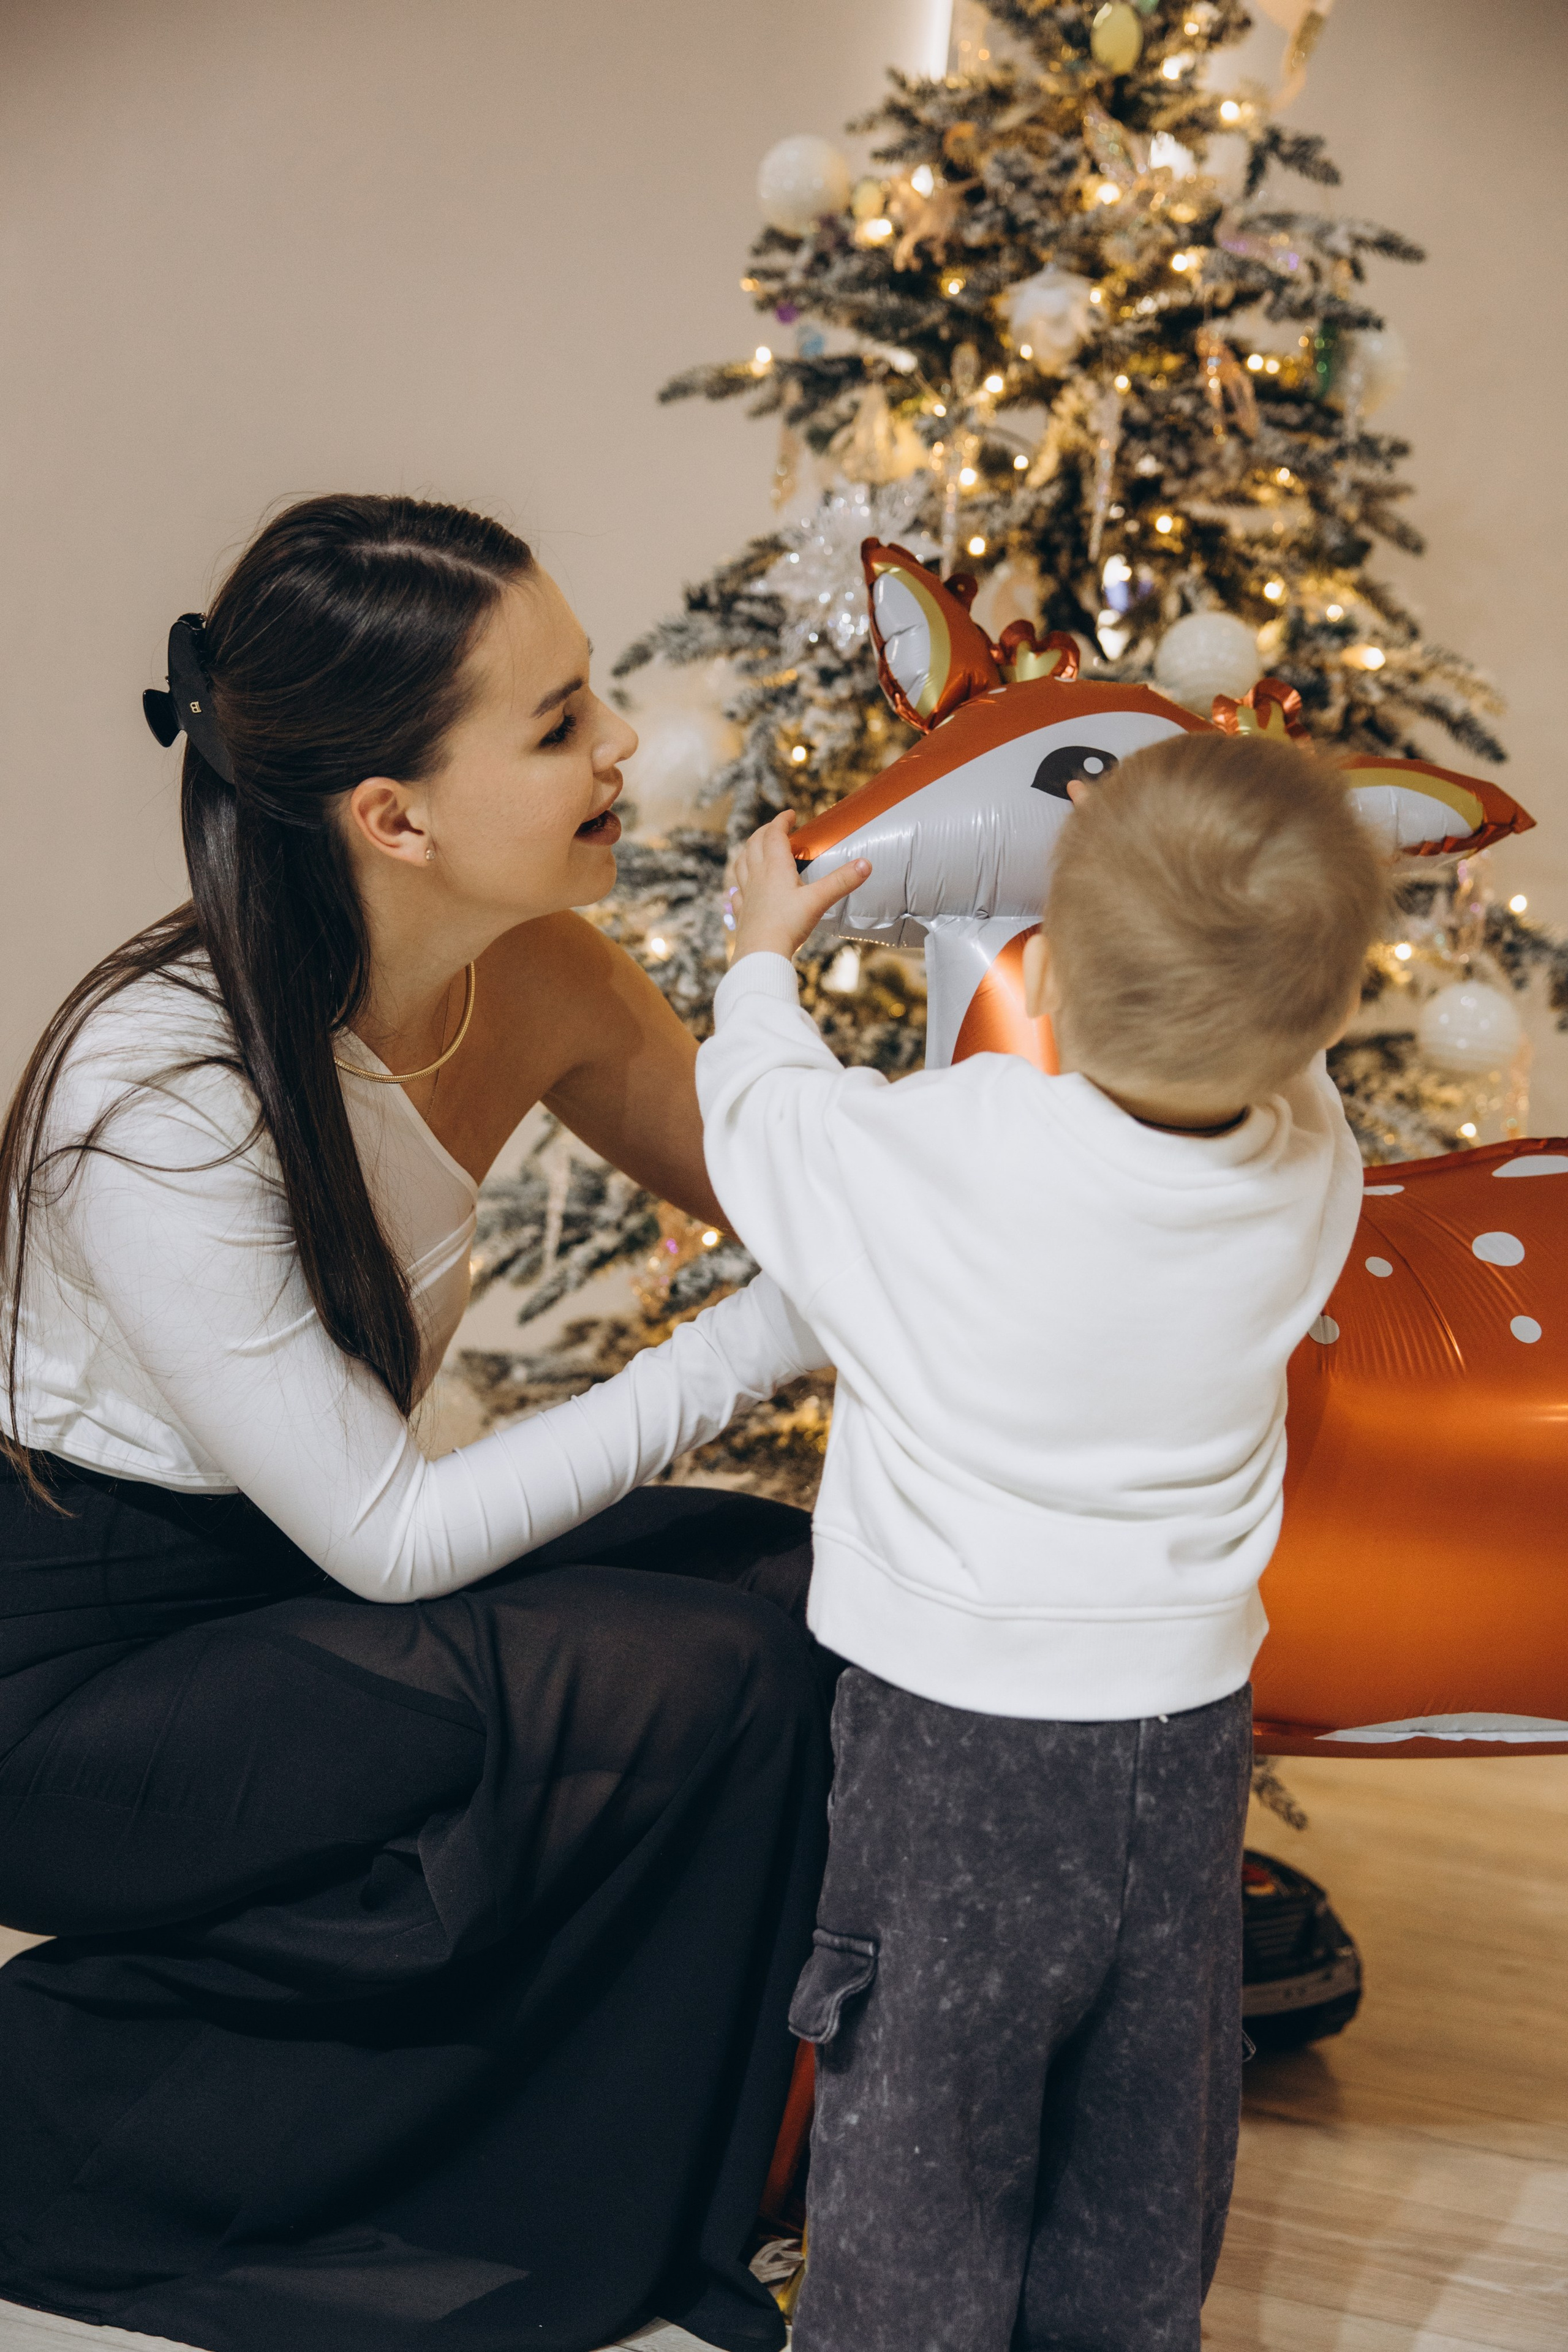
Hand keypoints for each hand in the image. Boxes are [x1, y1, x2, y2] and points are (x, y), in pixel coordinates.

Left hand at [726, 811, 869, 963]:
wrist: (761, 953)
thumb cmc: (788, 925)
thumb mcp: (819, 900)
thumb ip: (842, 881)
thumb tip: (866, 864)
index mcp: (775, 867)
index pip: (774, 834)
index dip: (781, 821)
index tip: (790, 814)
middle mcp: (757, 876)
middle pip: (754, 844)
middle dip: (764, 832)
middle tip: (775, 828)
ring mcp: (746, 894)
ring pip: (741, 864)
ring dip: (748, 851)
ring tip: (754, 849)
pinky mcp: (742, 912)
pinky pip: (736, 893)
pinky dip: (738, 884)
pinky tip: (739, 888)